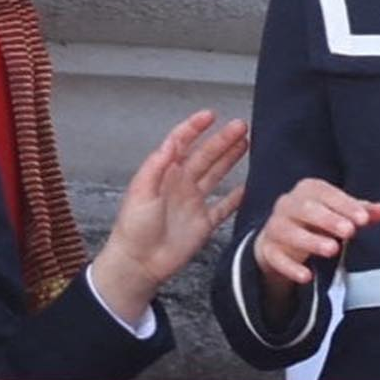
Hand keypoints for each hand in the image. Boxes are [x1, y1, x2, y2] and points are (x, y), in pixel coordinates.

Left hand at [88, 111, 247, 326]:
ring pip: (216, 174)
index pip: (181, 142)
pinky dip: (235, 198)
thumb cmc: (133, 228)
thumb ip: (157, 166)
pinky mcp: (203, 224)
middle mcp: (181, 184)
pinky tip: (246, 187)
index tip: (210, 115)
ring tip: (245, 143)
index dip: (195, 127)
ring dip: (230, 159)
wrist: (138, 263)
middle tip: (240, 126)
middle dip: (222, 140)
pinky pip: (223, 208)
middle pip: (205, 155)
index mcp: (165, 173)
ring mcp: (193, 203)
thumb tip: (171, 143)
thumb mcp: (141, 191)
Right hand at [253, 177, 379, 320]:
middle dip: (328, 219)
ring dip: (311, 241)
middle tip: (350, 231)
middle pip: (306, 209)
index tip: (364, 220)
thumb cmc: (316, 222)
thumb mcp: (338, 214)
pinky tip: (307, 277)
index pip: (326, 193)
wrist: (279, 240)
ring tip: (333, 249)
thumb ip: (361, 212)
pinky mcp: (267, 250)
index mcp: (307, 190)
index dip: (345, 205)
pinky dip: (290, 267)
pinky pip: (276, 258)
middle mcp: (287, 204)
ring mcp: (275, 227)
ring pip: (289, 231)